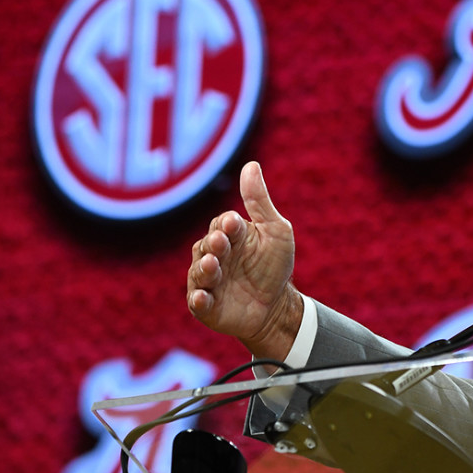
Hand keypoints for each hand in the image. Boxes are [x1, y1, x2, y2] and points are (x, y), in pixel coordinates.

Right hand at [187, 161, 300, 360]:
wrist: (275, 306)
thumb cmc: (273, 266)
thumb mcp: (275, 232)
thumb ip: (260, 201)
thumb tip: (251, 165)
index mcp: (229, 235)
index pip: (222, 224)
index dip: (226, 224)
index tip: (233, 223)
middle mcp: (213, 255)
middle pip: (206, 245)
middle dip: (213, 243)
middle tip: (221, 242)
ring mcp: (207, 281)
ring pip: (199, 272)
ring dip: (204, 268)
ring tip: (211, 265)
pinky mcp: (205, 306)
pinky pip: (197, 301)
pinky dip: (199, 299)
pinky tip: (203, 297)